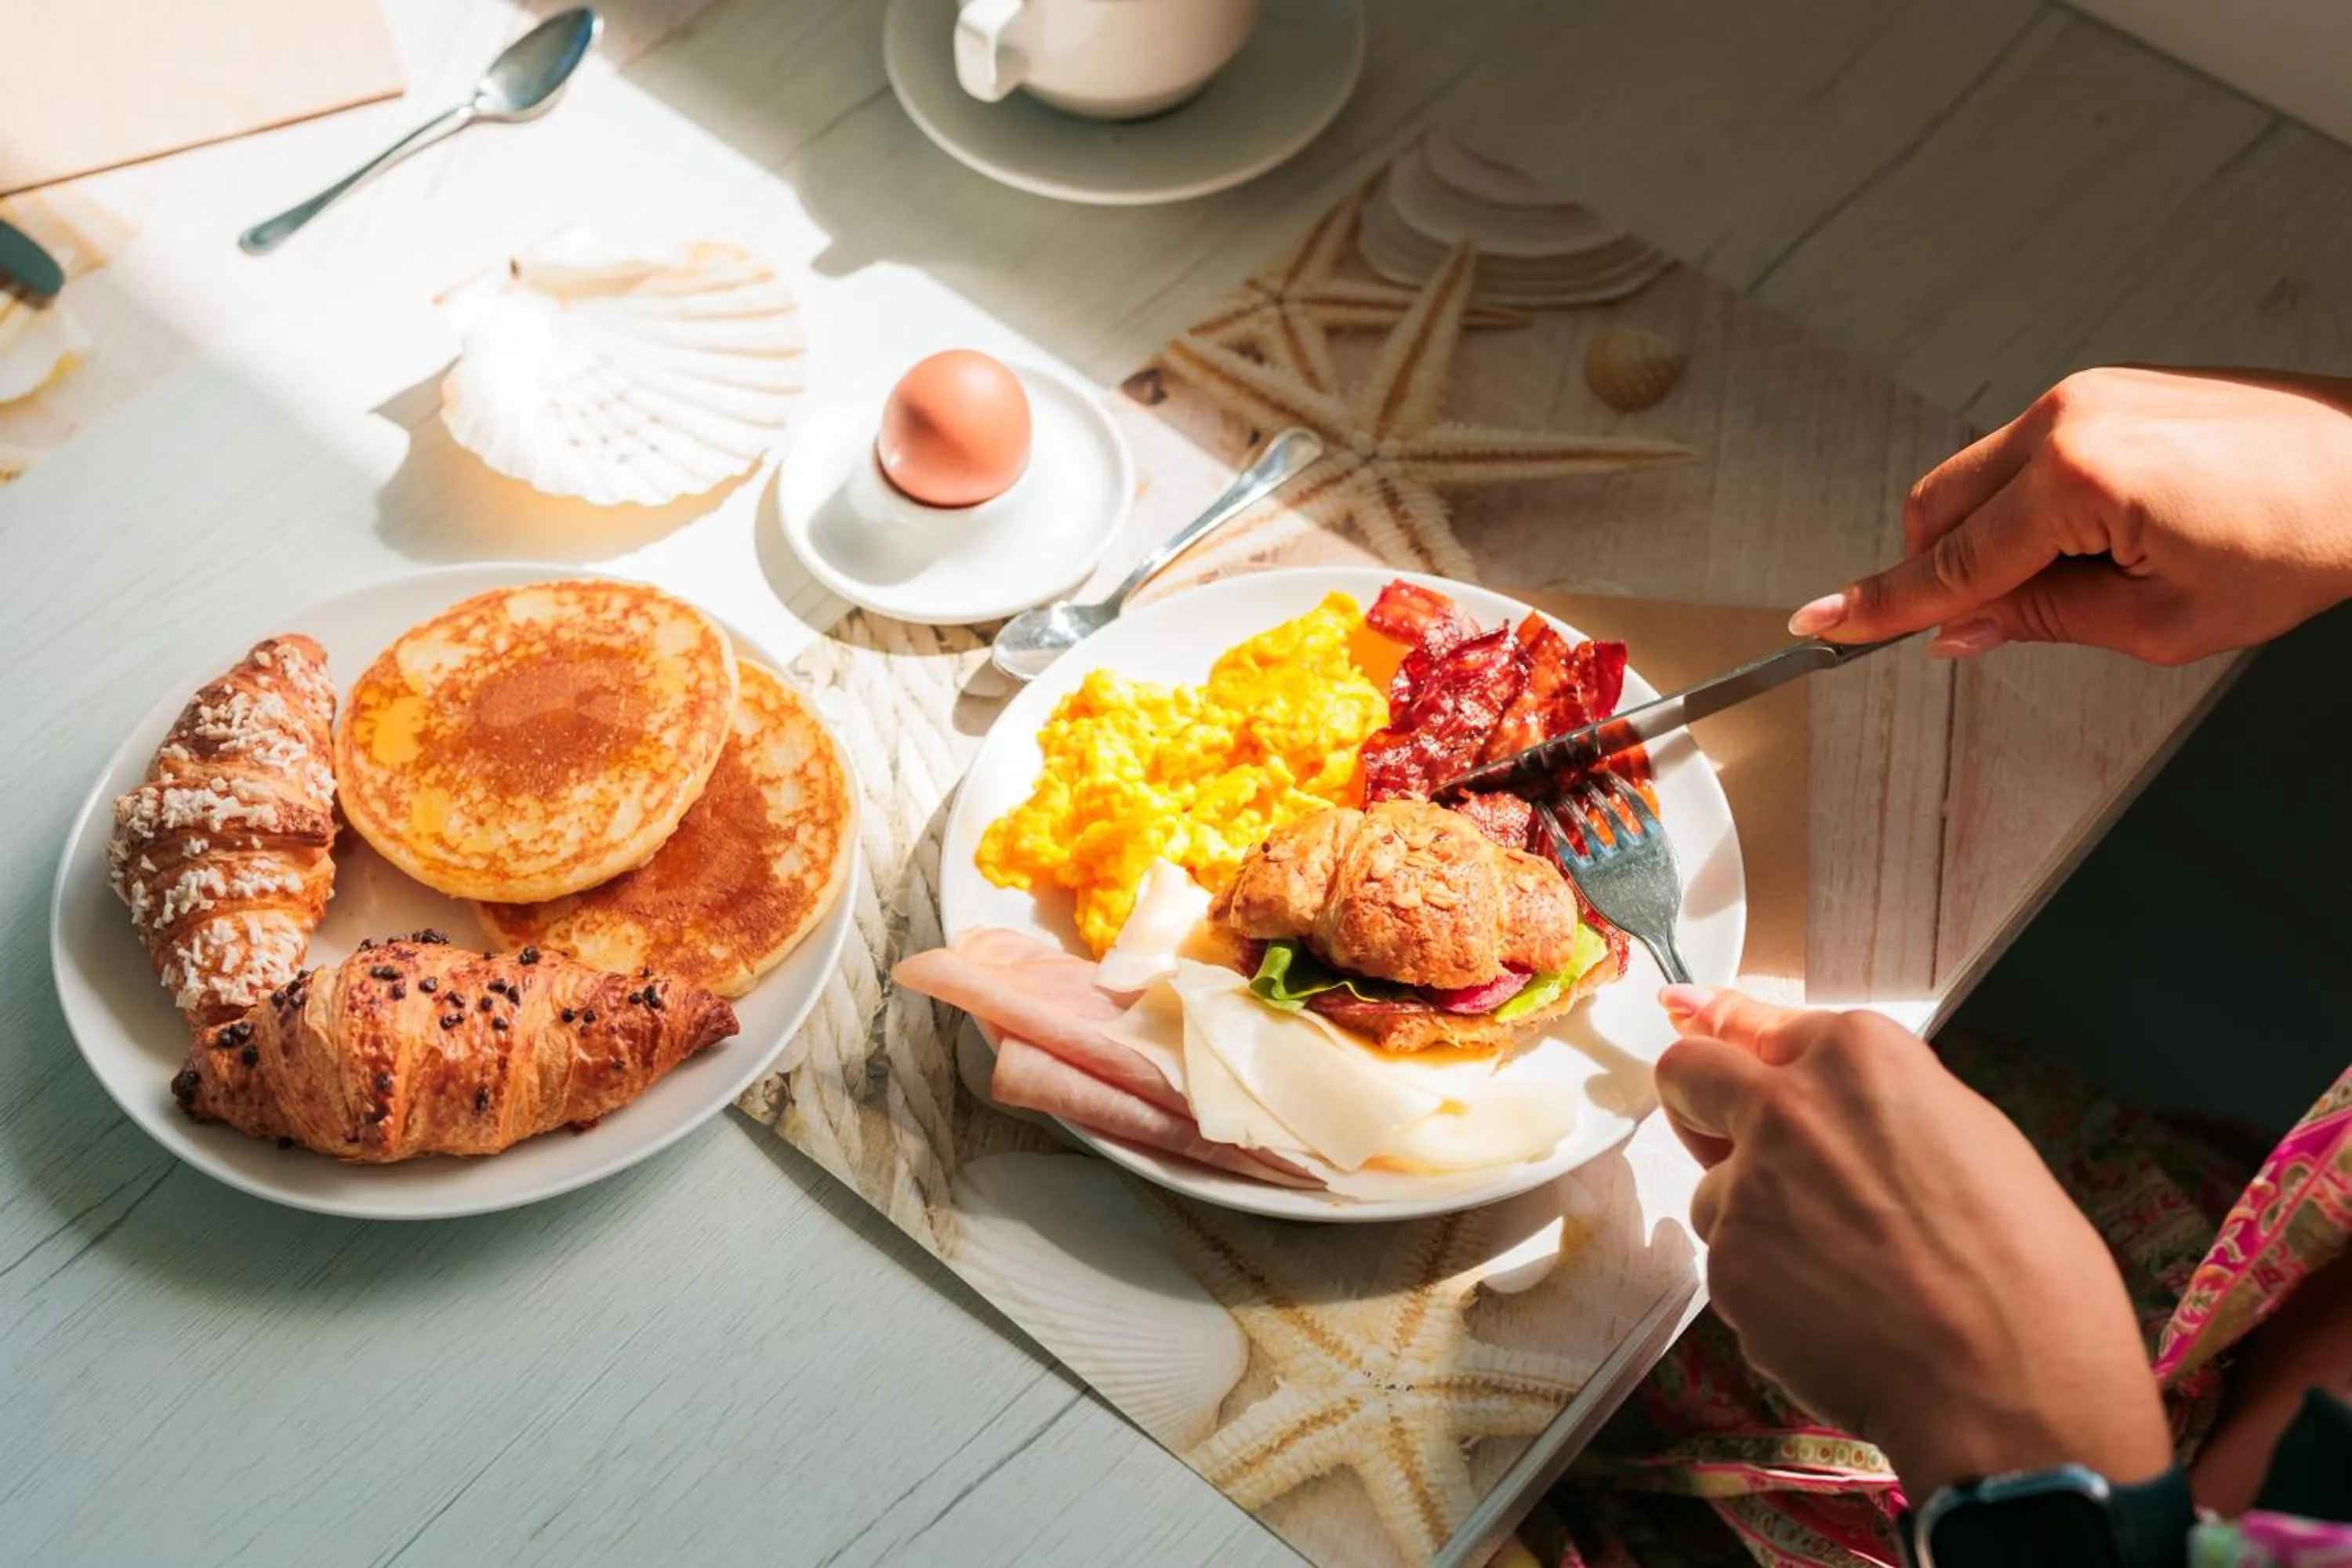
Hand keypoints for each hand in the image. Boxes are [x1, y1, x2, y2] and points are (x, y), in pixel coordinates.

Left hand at [1653, 985, 2173, 1498]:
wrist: (2011, 1387)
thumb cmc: (2025, 1272)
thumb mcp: (1976, 1140)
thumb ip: (1883, 1105)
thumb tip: (1843, 1104)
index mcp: (1860, 1058)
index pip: (1757, 1022)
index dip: (1737, 1036)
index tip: (1701, 1023)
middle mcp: (1788, 1107)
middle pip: (1688, 1071)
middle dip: (1698, 1096)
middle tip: (1721, 1127)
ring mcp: (1748, 1188)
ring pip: (1714, 1190)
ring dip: (1753, 1218)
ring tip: (1844, 1271)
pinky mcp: (1728, 1267)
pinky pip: (1733, 1265)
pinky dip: (1769, 1288)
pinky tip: (1838, 1316)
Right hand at [1787, 367, 2351, 664]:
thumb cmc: (2305, 534)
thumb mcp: (2165, 619)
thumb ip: (2043, 619)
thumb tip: (1963, 628)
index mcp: (2077, 477)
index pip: (1951, 562)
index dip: (1880, 605)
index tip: (1820, 624)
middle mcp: (2069, 417)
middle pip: (1939, 508)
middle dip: (1944, 572)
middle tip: (1995, 622)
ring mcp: (2087, 393)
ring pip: (1978, 480)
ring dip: (1995, 538)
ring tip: (2089, 574)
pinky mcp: (2109, 389)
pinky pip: (2024, 454)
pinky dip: (2031, 506)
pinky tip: (2100, 534)